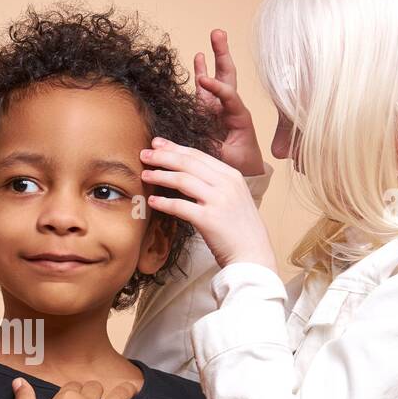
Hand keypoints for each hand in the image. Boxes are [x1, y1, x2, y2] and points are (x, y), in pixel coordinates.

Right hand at [7, 378, 143, 398]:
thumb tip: (19, 381)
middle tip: (100, 398)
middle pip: (97, 389)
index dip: (76, 392)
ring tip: (132, 390)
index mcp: (65, 398)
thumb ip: (24, 398)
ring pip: (120, 397)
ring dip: (127, 392)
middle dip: (98, 392)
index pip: (75, 386)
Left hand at [140, 137, 277, 272]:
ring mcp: (219, 200)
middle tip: (144, 154)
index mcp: (232, 175)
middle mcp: (227, 184)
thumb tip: (188, 173)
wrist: (253, 255)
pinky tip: (152, 201)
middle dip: (163, 156)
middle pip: (188, 163)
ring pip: (183, 180)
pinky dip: (163, 203)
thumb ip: (216, 183)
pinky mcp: (209, 219)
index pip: (199, 155)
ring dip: (160, 176)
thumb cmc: (239, 229)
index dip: (175, 148)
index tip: (157, 144)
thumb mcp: (233, 198)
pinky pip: (180, 206)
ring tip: (145, 175)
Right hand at [194, 29, 264, 177]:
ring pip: (216, 78)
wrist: (244, 172)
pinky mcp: (207, 112)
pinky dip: (201, 73)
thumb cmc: (240, 165)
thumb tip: (200, 139)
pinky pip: (203, 90)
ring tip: (215, 35)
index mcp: (239, 116)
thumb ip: (216, 149)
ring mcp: (217, 107)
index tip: (203, 80)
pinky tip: (199, 56)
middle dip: (223, 54)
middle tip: (218, 33)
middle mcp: (229, 107)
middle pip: (228, 75)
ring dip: (214, 57)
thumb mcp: (230, 159)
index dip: (216, 87)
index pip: (228, 95)